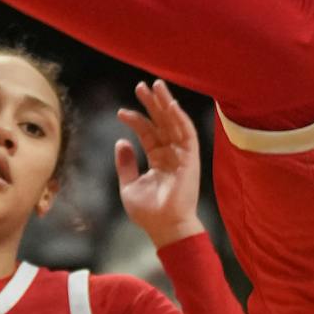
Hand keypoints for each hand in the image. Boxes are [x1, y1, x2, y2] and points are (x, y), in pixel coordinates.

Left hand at [114, 80, 203, 248]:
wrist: (164, 227)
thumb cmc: (148, 212)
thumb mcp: (129, 186)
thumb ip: (126, 164)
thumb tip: (121, 141)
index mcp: (159, 158)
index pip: (148, 133)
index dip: (136, 120)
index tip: (121, 112)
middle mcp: (172, 153)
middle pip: (162, 122)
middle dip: (152, 103)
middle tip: (142, 86)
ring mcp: (182, 154)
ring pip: (174, 123)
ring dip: (166, 104)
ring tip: (156, 86)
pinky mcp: (191, 158)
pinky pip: (187, 133)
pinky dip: (180, 118)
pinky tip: (171, 105)